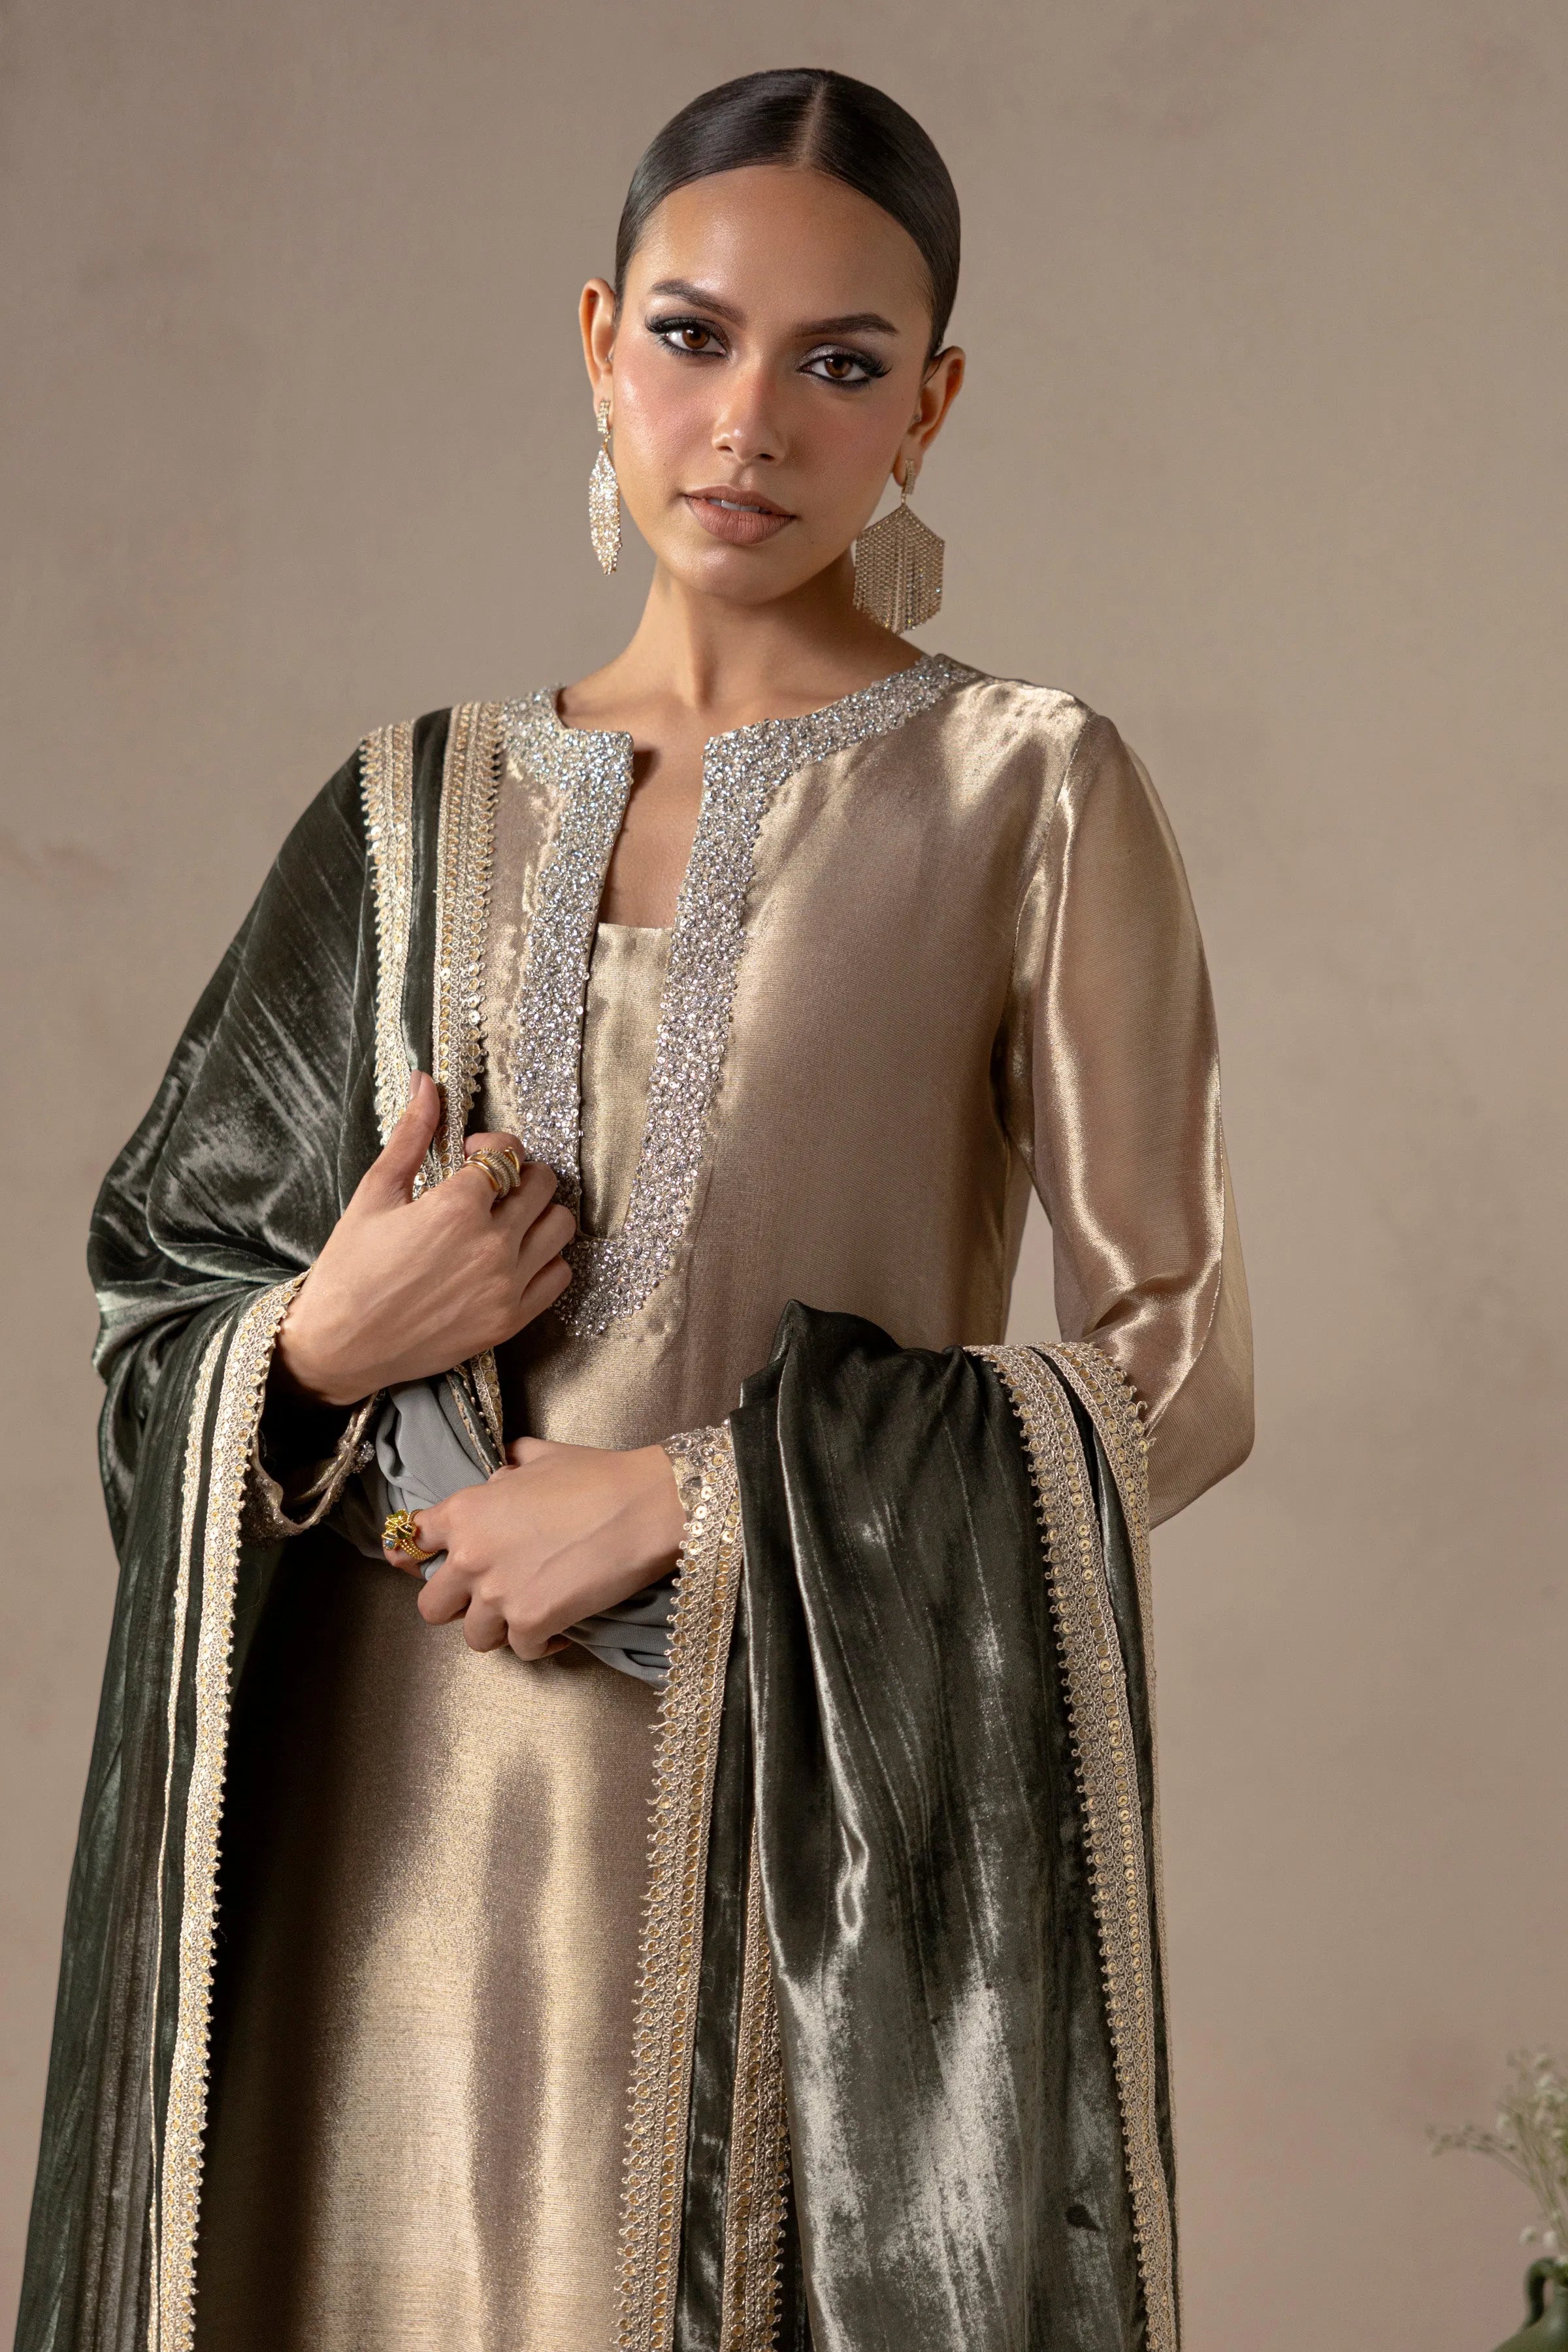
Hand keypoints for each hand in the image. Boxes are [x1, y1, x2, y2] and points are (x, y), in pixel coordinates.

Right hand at [274, 1072, 575, 1406]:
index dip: (492, 1145)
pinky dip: (544, 1259)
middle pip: (543, 1184)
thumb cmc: (350, 1268)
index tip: (469, 1156)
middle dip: (519, 1174)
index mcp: (457, 1207)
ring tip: (505, 1219)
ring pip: (559, 1227)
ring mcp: (507, 1286)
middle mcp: (492, 1245)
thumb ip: (411, 1135)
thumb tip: (428, 1082)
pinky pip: (558, 1276)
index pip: (508, 1153)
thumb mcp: (375, 1193)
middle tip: (488, 1186)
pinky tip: (512, 1256)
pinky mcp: (510, 1320)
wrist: (340, 1346)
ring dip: (539, 1213)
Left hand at [390, 1436, 685, 1660]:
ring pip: (473, 1637)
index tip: (427, 1565)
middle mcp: (470, 1556)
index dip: (418, 1555)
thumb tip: (499, 1476)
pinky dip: (540, 1643)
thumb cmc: (596, 1477)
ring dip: (499, 1629)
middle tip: (489, 1598)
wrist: (642, 1506)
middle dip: (458, 1605)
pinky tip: (562, 1627)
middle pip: (431, 1606)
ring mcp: (497, 1594)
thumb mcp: (539, 1457)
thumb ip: (506, 1470)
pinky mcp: (530, 1623)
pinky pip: (521, 1650)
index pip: (412, 1541)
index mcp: (465, 1512)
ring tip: (528, 1615)